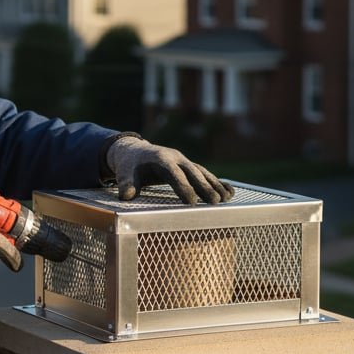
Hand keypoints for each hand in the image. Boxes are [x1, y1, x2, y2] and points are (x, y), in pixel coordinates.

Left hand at [106, 136, 233, 204]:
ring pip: (202, 172)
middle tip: (215, 202)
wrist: (135, 152)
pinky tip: (230, 193)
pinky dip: (217, 183)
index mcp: (160, 158)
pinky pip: (205, 174)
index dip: (183, 186)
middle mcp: (176, 157)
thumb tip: (126, 196)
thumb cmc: (130, 165)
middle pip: (193, 172)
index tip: (191, 201)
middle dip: (204, 186)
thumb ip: (125, 184)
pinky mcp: (189, 166)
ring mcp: (184, 161)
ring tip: (226, 199)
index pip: (173, 173)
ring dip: (215, 185)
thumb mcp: (124, 172)